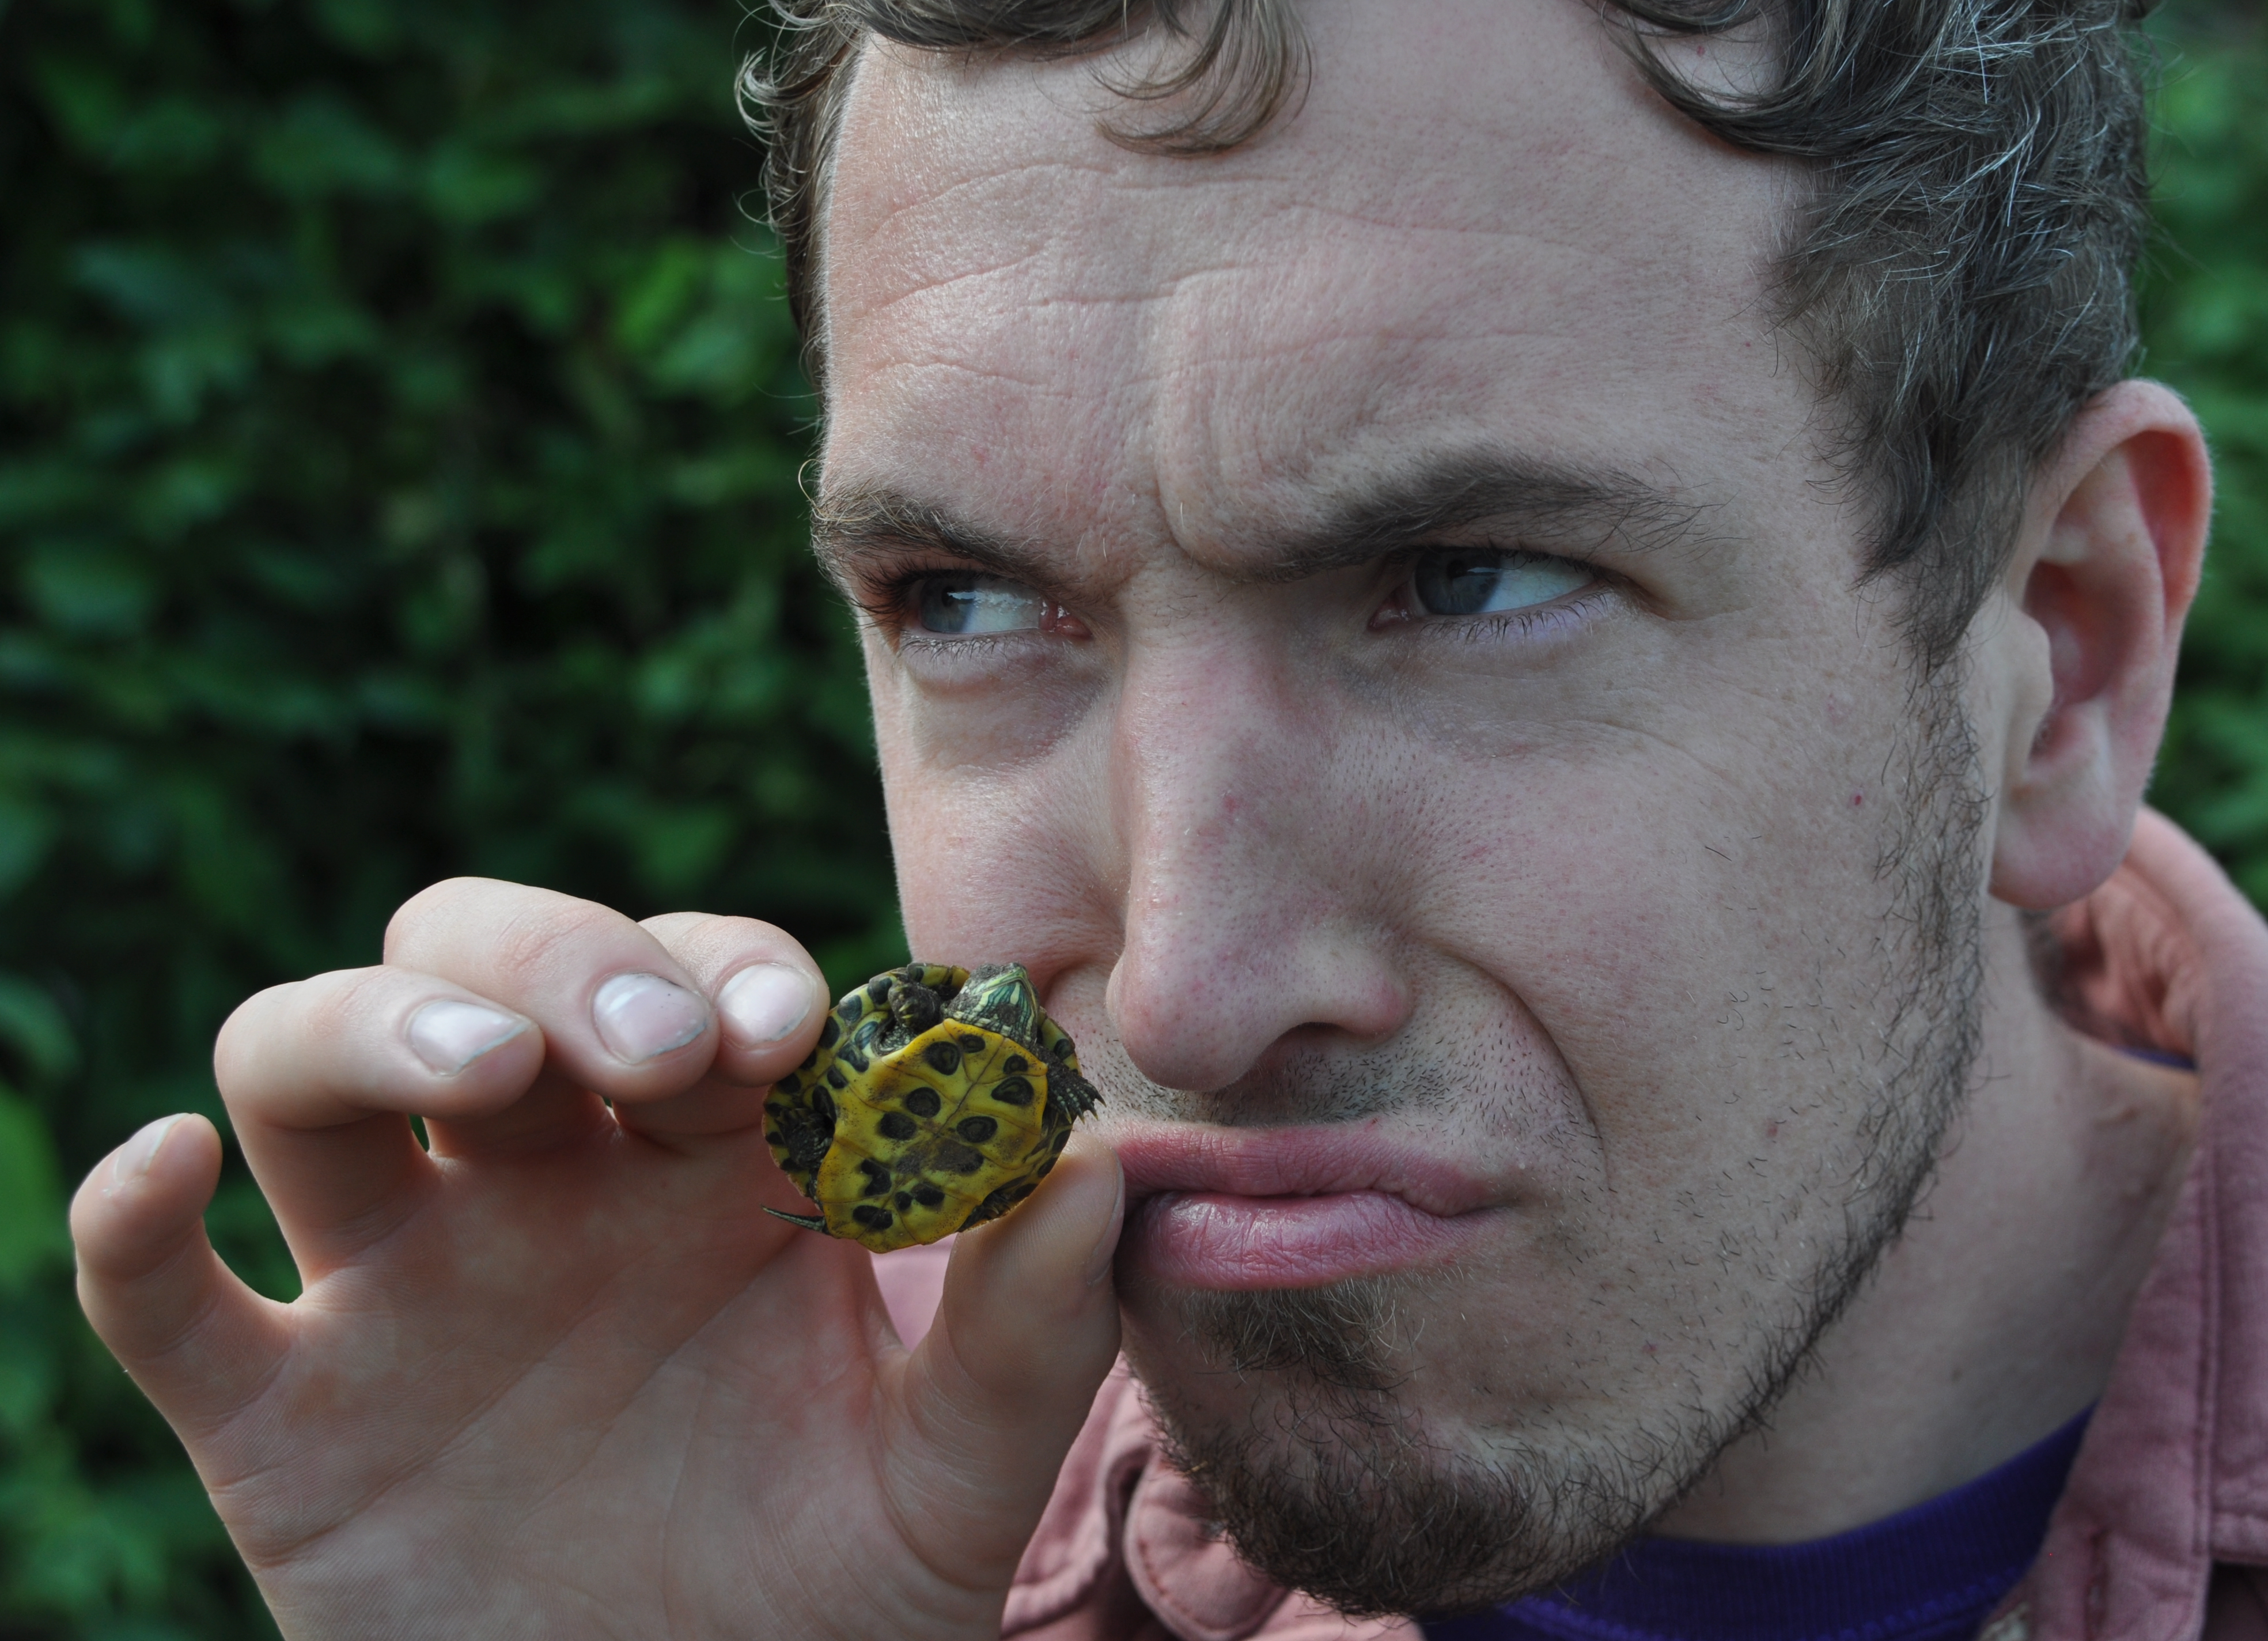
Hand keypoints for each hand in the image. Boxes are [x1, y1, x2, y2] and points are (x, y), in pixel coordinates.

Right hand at [69, 881, 1123, 1639]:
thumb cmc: (836, 1603)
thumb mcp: (956, 1479)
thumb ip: (1032, 1325)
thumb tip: (1108, 1160)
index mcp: (712, 1164)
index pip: (699, 981)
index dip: (735, 972)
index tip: (793, 1035)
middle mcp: (548, 1185)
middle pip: (489, 963)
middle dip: (562, 959)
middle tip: (653, 1042)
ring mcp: (402, 1288)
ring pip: (307, 1063)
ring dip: (370, 1027)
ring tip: (484, 1075)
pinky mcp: (282, 1416)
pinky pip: (161, 1298)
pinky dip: (130, 1229)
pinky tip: (161, 1175)